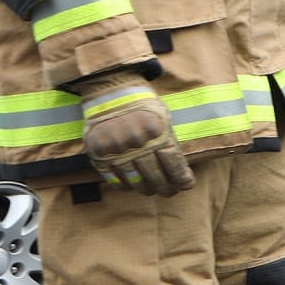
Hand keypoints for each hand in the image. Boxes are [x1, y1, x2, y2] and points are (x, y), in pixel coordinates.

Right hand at [73, 70, 193, 195]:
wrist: (111, 92)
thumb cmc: (143, 106)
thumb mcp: (163, 118)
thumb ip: (170, 143)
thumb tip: (182, 173)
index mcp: (156, 130)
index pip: (173, 162)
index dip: (181, 177)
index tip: (186, 185)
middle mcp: (136, 141)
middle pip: (155, 175)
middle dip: (165, 188)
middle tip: (170, 192)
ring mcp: (115, 148)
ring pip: (135, 180)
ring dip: (146, 189)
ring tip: (152, 191)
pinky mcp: (98, 153)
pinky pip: (113, 178)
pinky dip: (124, 185)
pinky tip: (132, 186)